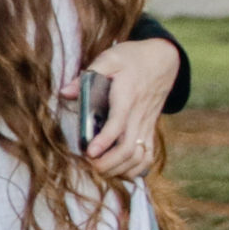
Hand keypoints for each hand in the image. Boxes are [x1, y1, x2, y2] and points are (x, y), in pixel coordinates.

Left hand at [77, 36, 178, 181]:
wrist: (163, 60)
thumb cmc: (132, 58)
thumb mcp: (110, 58)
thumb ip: (87, 74)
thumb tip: (65, 92)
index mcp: (127, 96)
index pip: (118, 122)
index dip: (105, 140)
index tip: (89, 153)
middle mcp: (139, 114)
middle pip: (129, 147)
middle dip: (109, 163)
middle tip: (90, 167)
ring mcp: (147, 124)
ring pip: (140, 156)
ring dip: (121, 169)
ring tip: (101, 171)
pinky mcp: (150, 130)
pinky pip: (148, 156)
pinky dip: (135, 169)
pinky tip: (119, 171)